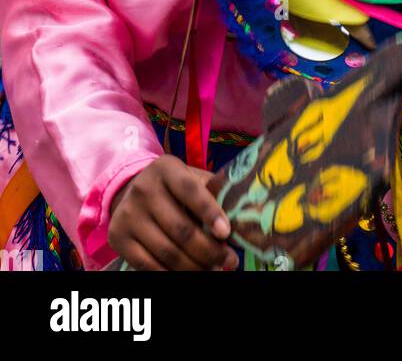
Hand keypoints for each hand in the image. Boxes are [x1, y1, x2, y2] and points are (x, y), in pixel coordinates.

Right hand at [108, 155, 237, 271]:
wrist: (131, 191)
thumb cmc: (174, 187)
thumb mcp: (191, 178)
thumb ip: (212, 193)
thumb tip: (243, 218)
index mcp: (166, 168)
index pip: (190, 191)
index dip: (210, 213)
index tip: (226, 233)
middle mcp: (144, 189)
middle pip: (181, 229)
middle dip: (209, 251)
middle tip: (229, 262)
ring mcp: (128, 215)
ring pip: (167, 252)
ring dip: (195, 267)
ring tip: (213, 270)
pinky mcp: (118, 238)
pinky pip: (149, 265)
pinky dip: (172, 274)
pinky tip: (189, 274)